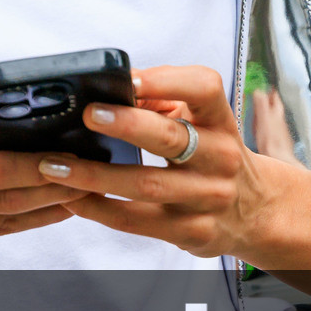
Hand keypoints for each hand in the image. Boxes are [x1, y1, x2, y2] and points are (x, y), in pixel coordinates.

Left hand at [34, 65, 293, 259]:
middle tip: (87, 115)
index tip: (129, 79)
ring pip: (146, 184)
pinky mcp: (191, 231)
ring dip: (95, 174)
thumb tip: (110, 86)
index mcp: (220, 120)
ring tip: (54, 165)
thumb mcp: (203, 124)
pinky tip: (72, 199)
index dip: (167, 81)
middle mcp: (220, 158)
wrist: (256, 211)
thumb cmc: (213, 157)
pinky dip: (100, 209)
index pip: (205, 88)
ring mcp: (207, 198)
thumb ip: (163, 103)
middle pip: (172, 138)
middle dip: (127, 125)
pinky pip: (136, 221)